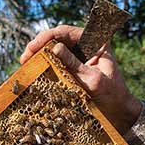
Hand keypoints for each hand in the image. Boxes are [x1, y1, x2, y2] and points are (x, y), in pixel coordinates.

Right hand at [20, 25, 142, 133]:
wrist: (119, 112)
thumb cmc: (112, 95)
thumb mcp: (92, 80)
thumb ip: (74, 64)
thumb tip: (54, 48)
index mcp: (97, 40)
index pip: (67, 32)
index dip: (47, 37)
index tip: (33, 47)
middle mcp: (88, 44)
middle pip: (58, 38)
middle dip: (40, 46)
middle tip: (24, 58)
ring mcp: (81, 55)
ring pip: (55, 48)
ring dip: (40, 55)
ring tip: (26, 64)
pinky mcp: (75, 66)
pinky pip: (58, 61)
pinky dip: (46, 64)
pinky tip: (35, 70)